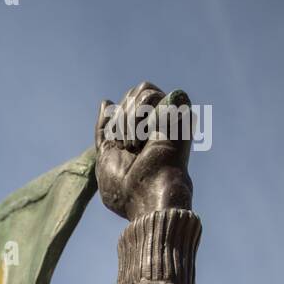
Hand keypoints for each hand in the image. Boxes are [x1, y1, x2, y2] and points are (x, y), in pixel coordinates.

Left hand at [95, 83, 193, 219]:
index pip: (122, 105)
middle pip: (132, 93)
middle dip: (121, 120)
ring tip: (135, 144)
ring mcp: (167, 116)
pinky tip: (146, 136)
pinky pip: (156, 95)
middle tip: (127, 147)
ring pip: (143, 89)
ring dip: (131, 119)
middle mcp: (154, 121)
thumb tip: (105, 102)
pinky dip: (142, 115)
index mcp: (137, 131)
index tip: (116, 145)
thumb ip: (104, 129)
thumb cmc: (124, 186)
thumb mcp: (104, 156)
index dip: (114, 120)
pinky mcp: (179, 113)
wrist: (146, 194)